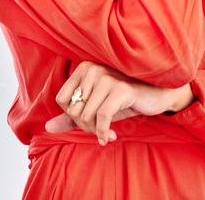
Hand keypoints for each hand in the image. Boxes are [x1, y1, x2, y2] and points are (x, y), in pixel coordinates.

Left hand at [44, 61, 195, 145]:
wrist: (157, 95)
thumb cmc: (125, 99)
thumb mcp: (97, 107)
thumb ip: (72, 116)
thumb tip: (47, 127)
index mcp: (85, 68)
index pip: (62, 100)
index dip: (73, 116)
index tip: (89, 122)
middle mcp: (94, 69)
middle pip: (74, 110)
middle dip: (86, 126)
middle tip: (100, 130)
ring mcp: (108, 78)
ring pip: (86, 116)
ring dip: (96, 131)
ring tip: (107, 132)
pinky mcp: (121, 89)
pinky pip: (102, 118)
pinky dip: (103, 132)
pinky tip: (110, 137)